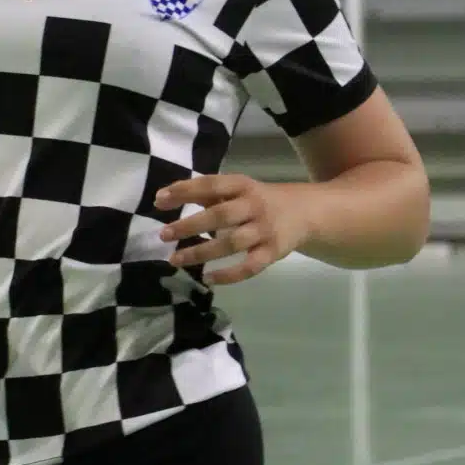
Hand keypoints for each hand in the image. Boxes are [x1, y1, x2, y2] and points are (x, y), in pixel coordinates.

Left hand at [155, 173, 313, 286]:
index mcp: (243, 185)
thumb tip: (164, 197)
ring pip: (231, 243)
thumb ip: (207, 193)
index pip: (211, 185)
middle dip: (190, 225)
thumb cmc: (260, 201)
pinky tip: (208, 279)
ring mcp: (265, 230)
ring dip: (201, 252)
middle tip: (164, 234)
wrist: (306, 212)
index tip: (159, 199)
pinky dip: (229, 275)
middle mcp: (254, 206)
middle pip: (220, 216)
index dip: (185, 191)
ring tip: (175, 259)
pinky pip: (250, 267)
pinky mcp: (273, 252)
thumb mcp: (238, 190)